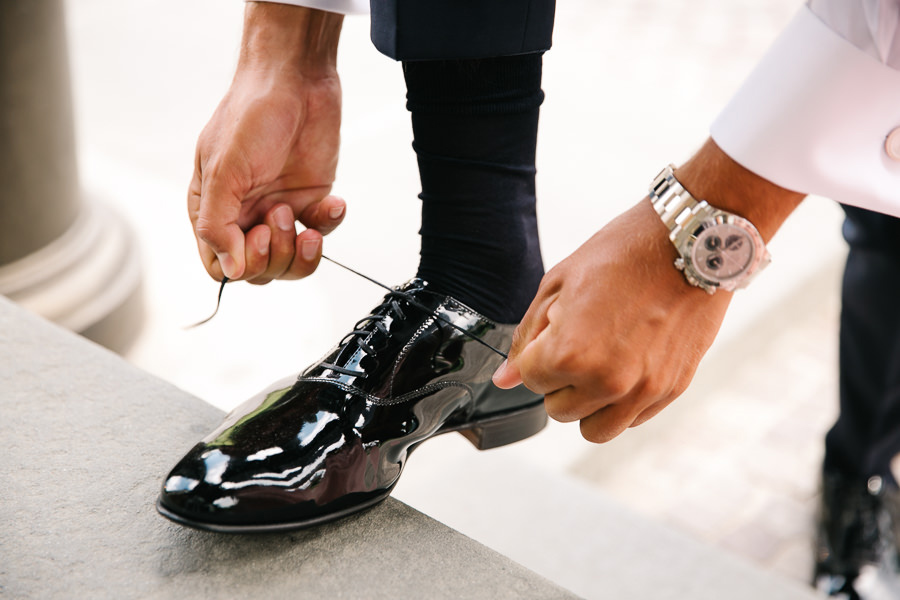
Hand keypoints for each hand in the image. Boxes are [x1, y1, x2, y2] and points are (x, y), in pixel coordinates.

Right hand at [187, 5, 344, 283]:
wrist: (295, 80)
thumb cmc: (250, 114)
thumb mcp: (224, 169)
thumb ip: (218, 223)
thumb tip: (229, 269)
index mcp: (212, 209)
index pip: (219, 264)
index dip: (240, 263)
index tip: (256, 236)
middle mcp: (244, 214)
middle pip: (258, 270)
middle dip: (273, 253)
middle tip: (279, 213)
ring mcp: (278, 209)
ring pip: (290, 261)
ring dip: (300, 250)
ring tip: (300, 215)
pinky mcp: (310, 200)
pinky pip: (321, 232)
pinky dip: (329, 223)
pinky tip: (331, 202)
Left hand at [493, 139, 804, 441]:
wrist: (690, 242)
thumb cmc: (623, 253)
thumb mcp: (558, 283)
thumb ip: (527, 337)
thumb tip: (505, 378)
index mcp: (570, 354)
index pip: (530, 380)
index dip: (538, 354)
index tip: (556, 332)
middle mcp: (606, 381)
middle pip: (559, 410)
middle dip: (559, 381)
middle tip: (578, 345)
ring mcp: (643, 390)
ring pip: (595, 430)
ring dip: (588, 403)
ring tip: (599, 366)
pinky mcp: (671, 390)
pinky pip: (633, 420)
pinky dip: (623, 402)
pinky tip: (628, 365)